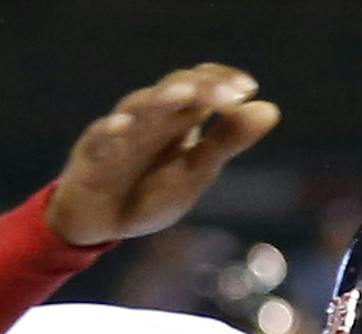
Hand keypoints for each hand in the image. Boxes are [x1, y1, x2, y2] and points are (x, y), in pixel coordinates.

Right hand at [46, 63, 279, 247]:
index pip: (202, 84)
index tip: (247, 90)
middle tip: (229, 96)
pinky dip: (109, 132)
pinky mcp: (90, 154)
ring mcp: (119, 132)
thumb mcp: (195, 172)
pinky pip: (98, 138)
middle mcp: (150, 117)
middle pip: (175, 88)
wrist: (100, 224)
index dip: (223, 81)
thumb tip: (270, 109)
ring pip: (138, 106)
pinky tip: (123, 128)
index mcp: (178, 117)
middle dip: (202, 88)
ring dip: (160, 99)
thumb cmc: (149, 193)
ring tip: (183, 96)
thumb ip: (227, 142)